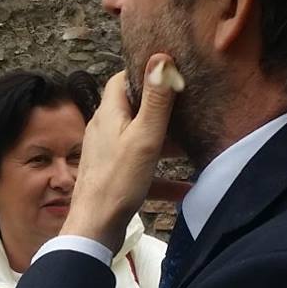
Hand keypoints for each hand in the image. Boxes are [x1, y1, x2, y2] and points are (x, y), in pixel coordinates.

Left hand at [62, 58, 181, 253]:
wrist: (95, 229)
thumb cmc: (118, 182)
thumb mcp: (144, 136)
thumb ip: (156, 100)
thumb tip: (161, 59)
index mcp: (108, 114)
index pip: (121, 79)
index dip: (143, 72)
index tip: (168, 73)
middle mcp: (104, 130)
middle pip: (132, 109)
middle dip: (159, 107)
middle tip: (187, 107)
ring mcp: (107, 154)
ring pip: (139, 139)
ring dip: (164, 142)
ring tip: (191, 143)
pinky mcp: (113, 176)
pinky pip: (141, 170)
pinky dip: (161, 176)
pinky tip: (186, 188)